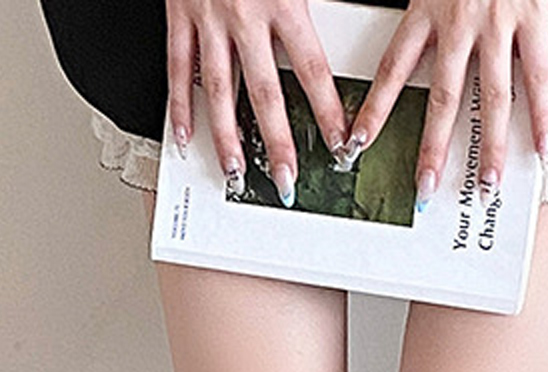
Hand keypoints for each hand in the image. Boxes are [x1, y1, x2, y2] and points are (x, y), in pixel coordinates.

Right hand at [167, 0, 352, 205]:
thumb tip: (368, 1)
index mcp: (284, 0)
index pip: (313, 70)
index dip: (328, 111)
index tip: (339, 143)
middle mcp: (246, 16)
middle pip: (267, 94)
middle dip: (279, 142)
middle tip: (289, 179)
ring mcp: (209, 20)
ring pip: (221, 91)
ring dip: (229, 137)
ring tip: (237, 170)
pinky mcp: (179, 17)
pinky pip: (179, 70)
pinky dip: (180, 106)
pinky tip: (186, 136)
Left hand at [347, 0, 547, 207]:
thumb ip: (414, 4)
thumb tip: (395, 42)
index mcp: (426, 7)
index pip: (393, 69)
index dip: (375, 111)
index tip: (358, 142)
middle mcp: (461, 22)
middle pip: (443, 99)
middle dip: (433, 149)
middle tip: (425, 187)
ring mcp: (500, 24)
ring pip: (492, 98)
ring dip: (488, 147)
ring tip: (484, 183)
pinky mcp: (535, 19)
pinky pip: (538, 76)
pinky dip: (542, 115)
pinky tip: (540, 145)